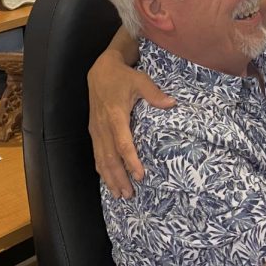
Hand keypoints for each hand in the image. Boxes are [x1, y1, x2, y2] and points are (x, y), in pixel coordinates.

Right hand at [87, 49, 174, 197]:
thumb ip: (154, 93)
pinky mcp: (93, 131)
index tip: (140, 175)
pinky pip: (96, 154)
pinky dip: (102, 170)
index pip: (122, 143)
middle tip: (130, 194)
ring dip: (109, 178)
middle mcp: (103, 126)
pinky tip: (108, 181)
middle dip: (119, 177)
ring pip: (100, 159)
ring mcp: (96, 130)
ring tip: (120, 194)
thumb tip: (172, 104)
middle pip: (109, 157)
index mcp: (115, 115)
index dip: (130, 160)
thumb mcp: (140, 80)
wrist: (100, 71)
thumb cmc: (123, 77)